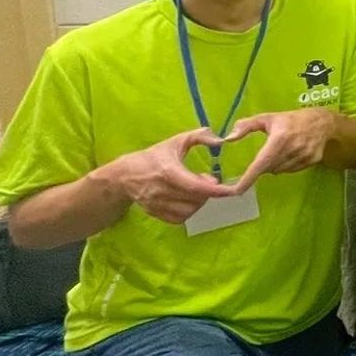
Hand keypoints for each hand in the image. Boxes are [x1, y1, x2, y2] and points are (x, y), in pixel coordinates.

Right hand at [109, 128, 236, 223]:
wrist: (125, 175)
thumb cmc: (154, 156)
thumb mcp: (176, 141)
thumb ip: (199, 137)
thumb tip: (221, 140)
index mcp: (168, 171)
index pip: (195, 187)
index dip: (215, 190)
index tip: (230, 190)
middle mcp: (161, 190)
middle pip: (194, 200)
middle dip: (208, 192)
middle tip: (207, 180)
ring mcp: (156, 204)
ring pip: (188, 211)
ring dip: (199, 202)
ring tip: (196, 189)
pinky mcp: (154, 213)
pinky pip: (178, 219)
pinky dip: (188, 211)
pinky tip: (188, 199)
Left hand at [224, 109, 338, 193]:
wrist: (322, 121)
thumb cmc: (291, 119)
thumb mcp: (268, 118)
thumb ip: (246, 126)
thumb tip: (228, 138)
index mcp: (279, 139)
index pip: (260, 164)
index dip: (247, 179)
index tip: (235, 190)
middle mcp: (292, 149)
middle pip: (269, 168)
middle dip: (263, 164)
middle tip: (268, 151)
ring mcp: (304, 156)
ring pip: (280, 170)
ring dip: (275, 165)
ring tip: (281, 150)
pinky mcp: (312, 161)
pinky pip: (292, 170)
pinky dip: (286, 165)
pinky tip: (291, 153)